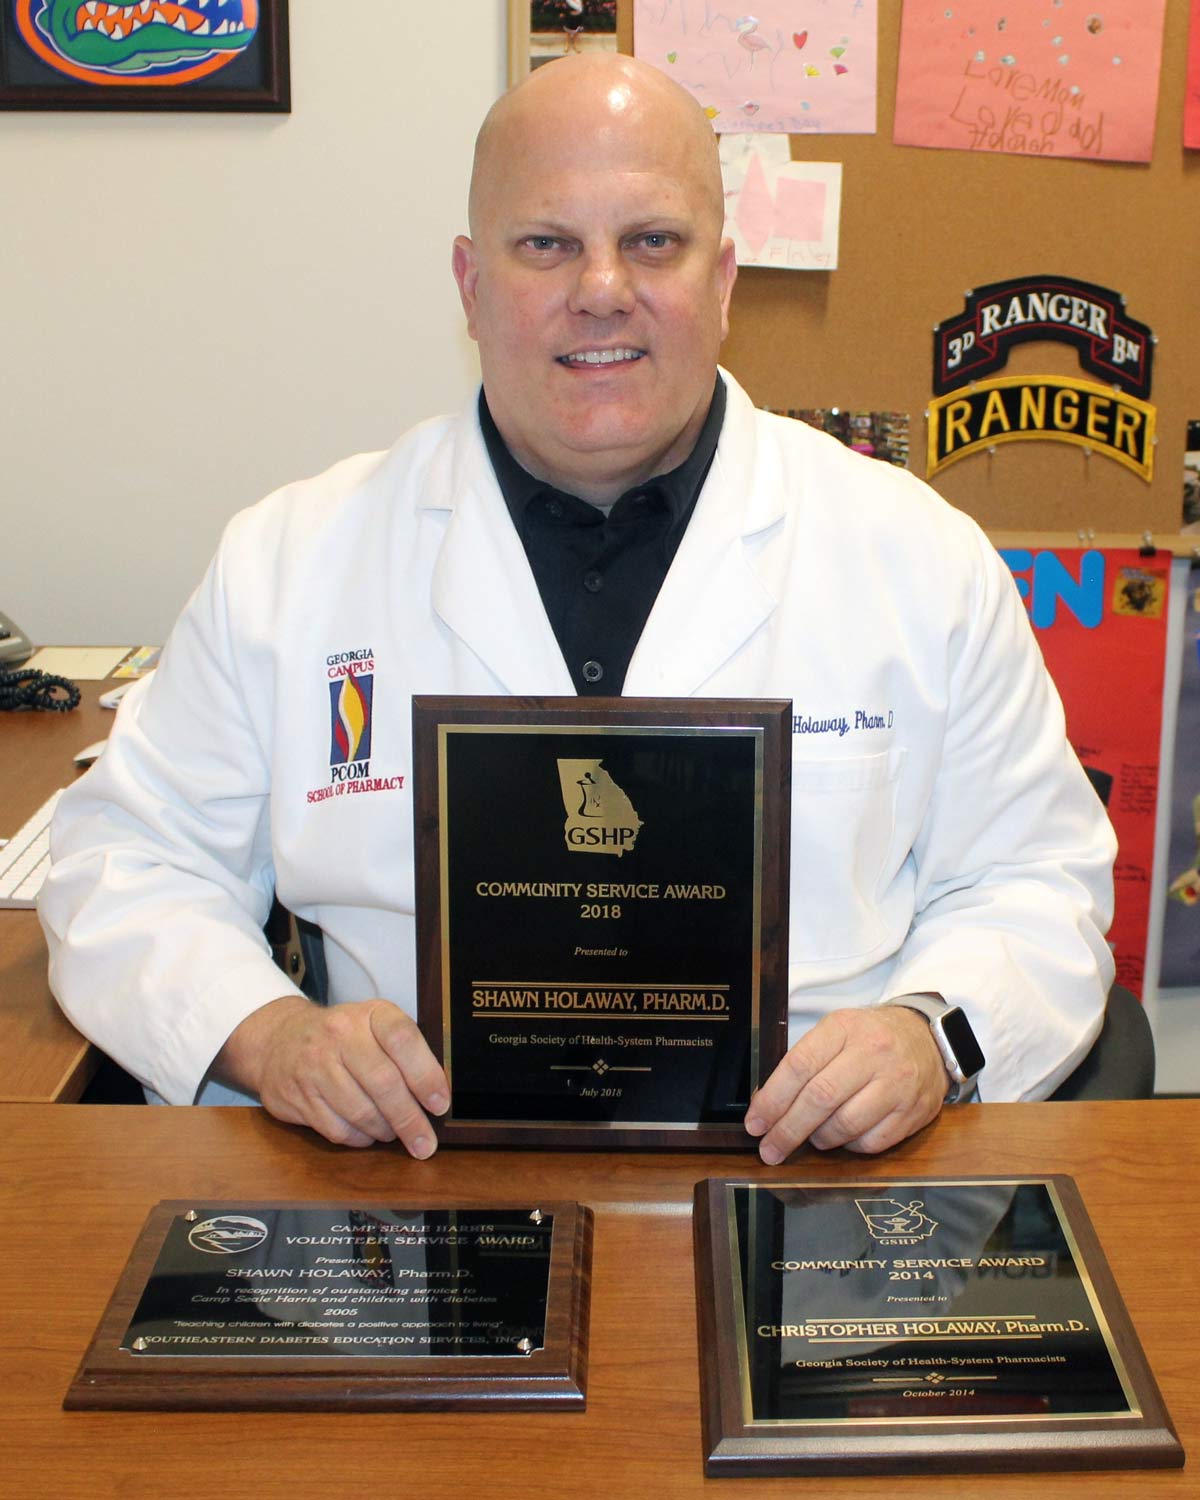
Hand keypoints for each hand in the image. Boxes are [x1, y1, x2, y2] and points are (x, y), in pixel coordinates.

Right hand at [214, 996, 449, 1154]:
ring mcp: (314, 1066)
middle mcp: (340, 1035)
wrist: (279, 1040)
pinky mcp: (296, 1096)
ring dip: (385, 1131)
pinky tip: (367, 1134)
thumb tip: (438, 1095)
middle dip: (410, 1120)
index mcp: (369, 1014)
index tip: (440, 1104)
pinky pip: (337, 1129)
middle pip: (383, 1082)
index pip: (402, 1039)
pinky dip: (359, 1139)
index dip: (426, 1074)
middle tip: (426, 1143)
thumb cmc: (343, 1037)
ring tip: (394, 1133)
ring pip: (361, 1111)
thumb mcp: (375, 1025)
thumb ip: (405, 1051)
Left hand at [744, 1005, 947, 1161]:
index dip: (773, 1099)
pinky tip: (843, 1137)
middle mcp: (873, 1053)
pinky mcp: (914, 1112)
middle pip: (820, 1098)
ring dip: (819, 1139)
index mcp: (844, 1028)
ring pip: (845, 1125)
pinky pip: (872, 1142)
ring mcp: (897, 1084)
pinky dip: (850, 1146)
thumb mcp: (836, 1031)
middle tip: (769, 1149)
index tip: (755, 1123)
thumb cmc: (870, 1038)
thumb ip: (805, 1061)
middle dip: (788, 1130)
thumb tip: (766, 1104)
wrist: (927, 1039)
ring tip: (811, 1137)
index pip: (799, 1065)